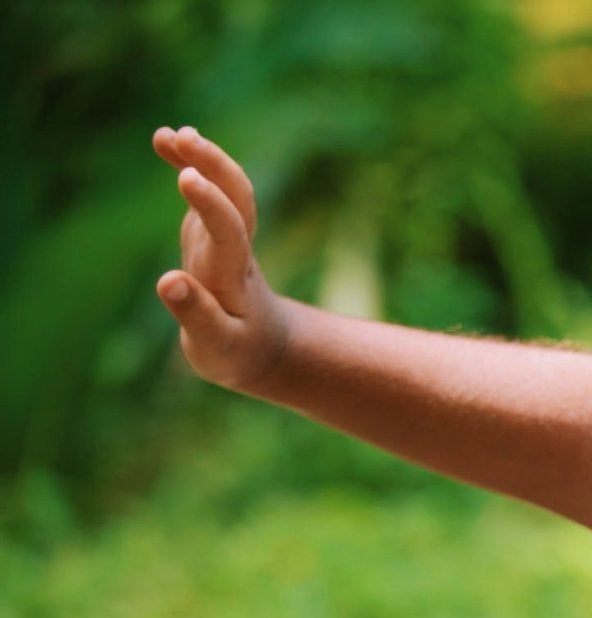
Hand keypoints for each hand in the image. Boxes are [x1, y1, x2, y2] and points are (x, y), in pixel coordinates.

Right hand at [151, 124, 292, 393]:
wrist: (264, 347)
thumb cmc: (237, 352)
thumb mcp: (217, 347)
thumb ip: (197, 316)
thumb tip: (169, 281)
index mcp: (232, 277)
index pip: (227, 233)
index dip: (210, 205)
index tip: (187, 177)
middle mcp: (233, 250)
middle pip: (236, 200)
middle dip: (213, 166)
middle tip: (183, 138)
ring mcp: (225, 238)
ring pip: (226, 191)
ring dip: (203, 158)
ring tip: (169, 134)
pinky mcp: (214, 233)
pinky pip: (207, 193)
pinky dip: (190, 164)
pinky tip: (167, 139)